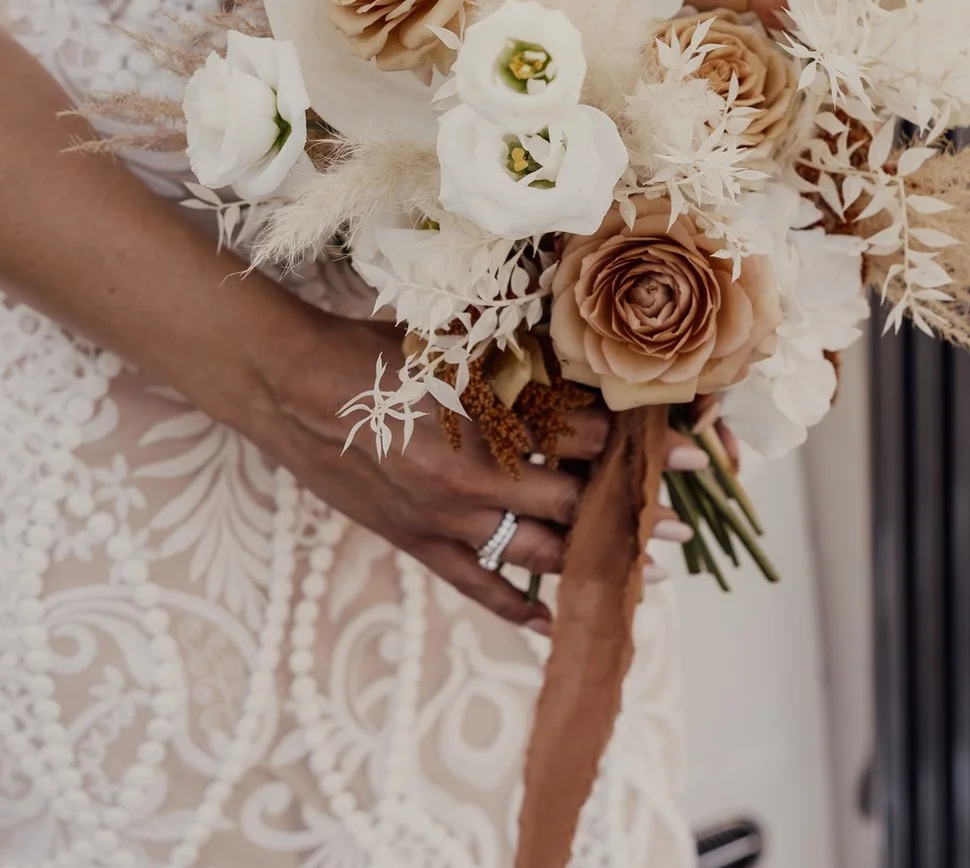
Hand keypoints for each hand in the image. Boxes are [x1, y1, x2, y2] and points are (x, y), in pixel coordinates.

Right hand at [238, 315, 712, 629]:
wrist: (286, 384)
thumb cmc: (370, 353)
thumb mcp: (454, 346)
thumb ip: (516, 368)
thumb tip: (581, 378)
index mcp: (487, 414)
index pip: (584, 434)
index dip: (636, 442)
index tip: (679, 449)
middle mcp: (474, 473)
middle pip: (575, 500)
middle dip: (632, 510)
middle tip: (683, 521)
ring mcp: (444, 516)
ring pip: (540, 552)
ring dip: (596, 562)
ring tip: (648, 569)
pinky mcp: (415, 542)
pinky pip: (478, 586)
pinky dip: (520, 608)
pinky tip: (556, 623)